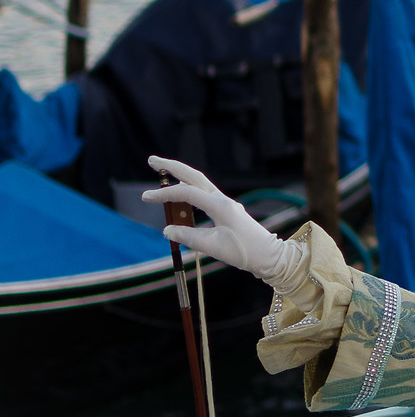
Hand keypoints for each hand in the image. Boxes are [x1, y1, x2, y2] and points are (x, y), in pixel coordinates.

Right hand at [143, 156, 307, 289]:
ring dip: (180, 176)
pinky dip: (189, 190)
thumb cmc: (243, 251)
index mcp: (219, 205)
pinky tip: (181, 194)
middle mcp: (222, 199)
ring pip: (199, 182)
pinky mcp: (226, 210)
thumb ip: (188, 236)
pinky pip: (203, 194)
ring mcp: (225, 203)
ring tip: (162, 173)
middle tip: (152, 160)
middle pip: (193, 176)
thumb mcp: (212, 246)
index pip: (187, 193)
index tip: (145, 197)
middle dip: (172, 167)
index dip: (164, 194)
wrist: (268, 256)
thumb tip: (167, 230)